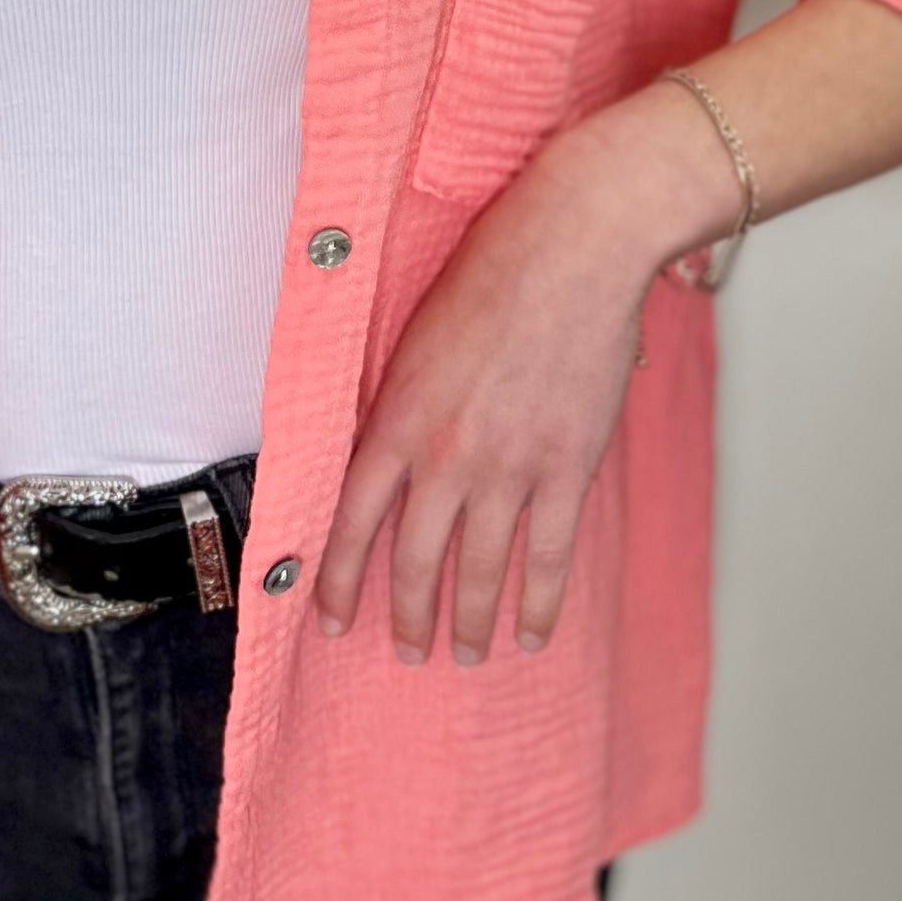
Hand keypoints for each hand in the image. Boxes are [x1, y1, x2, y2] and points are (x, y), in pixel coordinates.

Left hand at [312, 132, 653, 664]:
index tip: (331, 620)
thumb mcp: (415, 336)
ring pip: (480, 571)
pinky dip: (541, 603)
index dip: (339, 580)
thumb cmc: (491, 270)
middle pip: (416, 561)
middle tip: (405, 649)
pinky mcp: (567, 467)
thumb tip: (389, 453)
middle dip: (407, 616)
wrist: (570, 247)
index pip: (353, 521)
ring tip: (463, 653)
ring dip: (468, 623)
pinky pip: (550, 556)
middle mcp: (447, 454)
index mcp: (399, 416)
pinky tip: (534, 632)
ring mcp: (510, 467)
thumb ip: (402, 402)